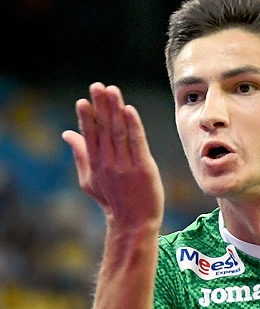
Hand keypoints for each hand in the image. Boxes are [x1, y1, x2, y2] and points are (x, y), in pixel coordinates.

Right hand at [62, 83, 163, 230]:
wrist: (134, 222)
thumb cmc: (113, 200)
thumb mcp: (90, 179)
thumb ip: (80, 154)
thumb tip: (66, 133)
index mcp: (95, 164)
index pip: (90, 136)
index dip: (87, 117)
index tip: (83, 100)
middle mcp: (108, 163)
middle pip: (103, 129)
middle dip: (100, 106)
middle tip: (97, 86)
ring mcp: (125, 165)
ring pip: (118, 132)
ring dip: (115, 109)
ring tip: (112, 90)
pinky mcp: (143, 168)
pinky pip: (137, 143)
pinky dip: (133, 125)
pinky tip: (129, 110)